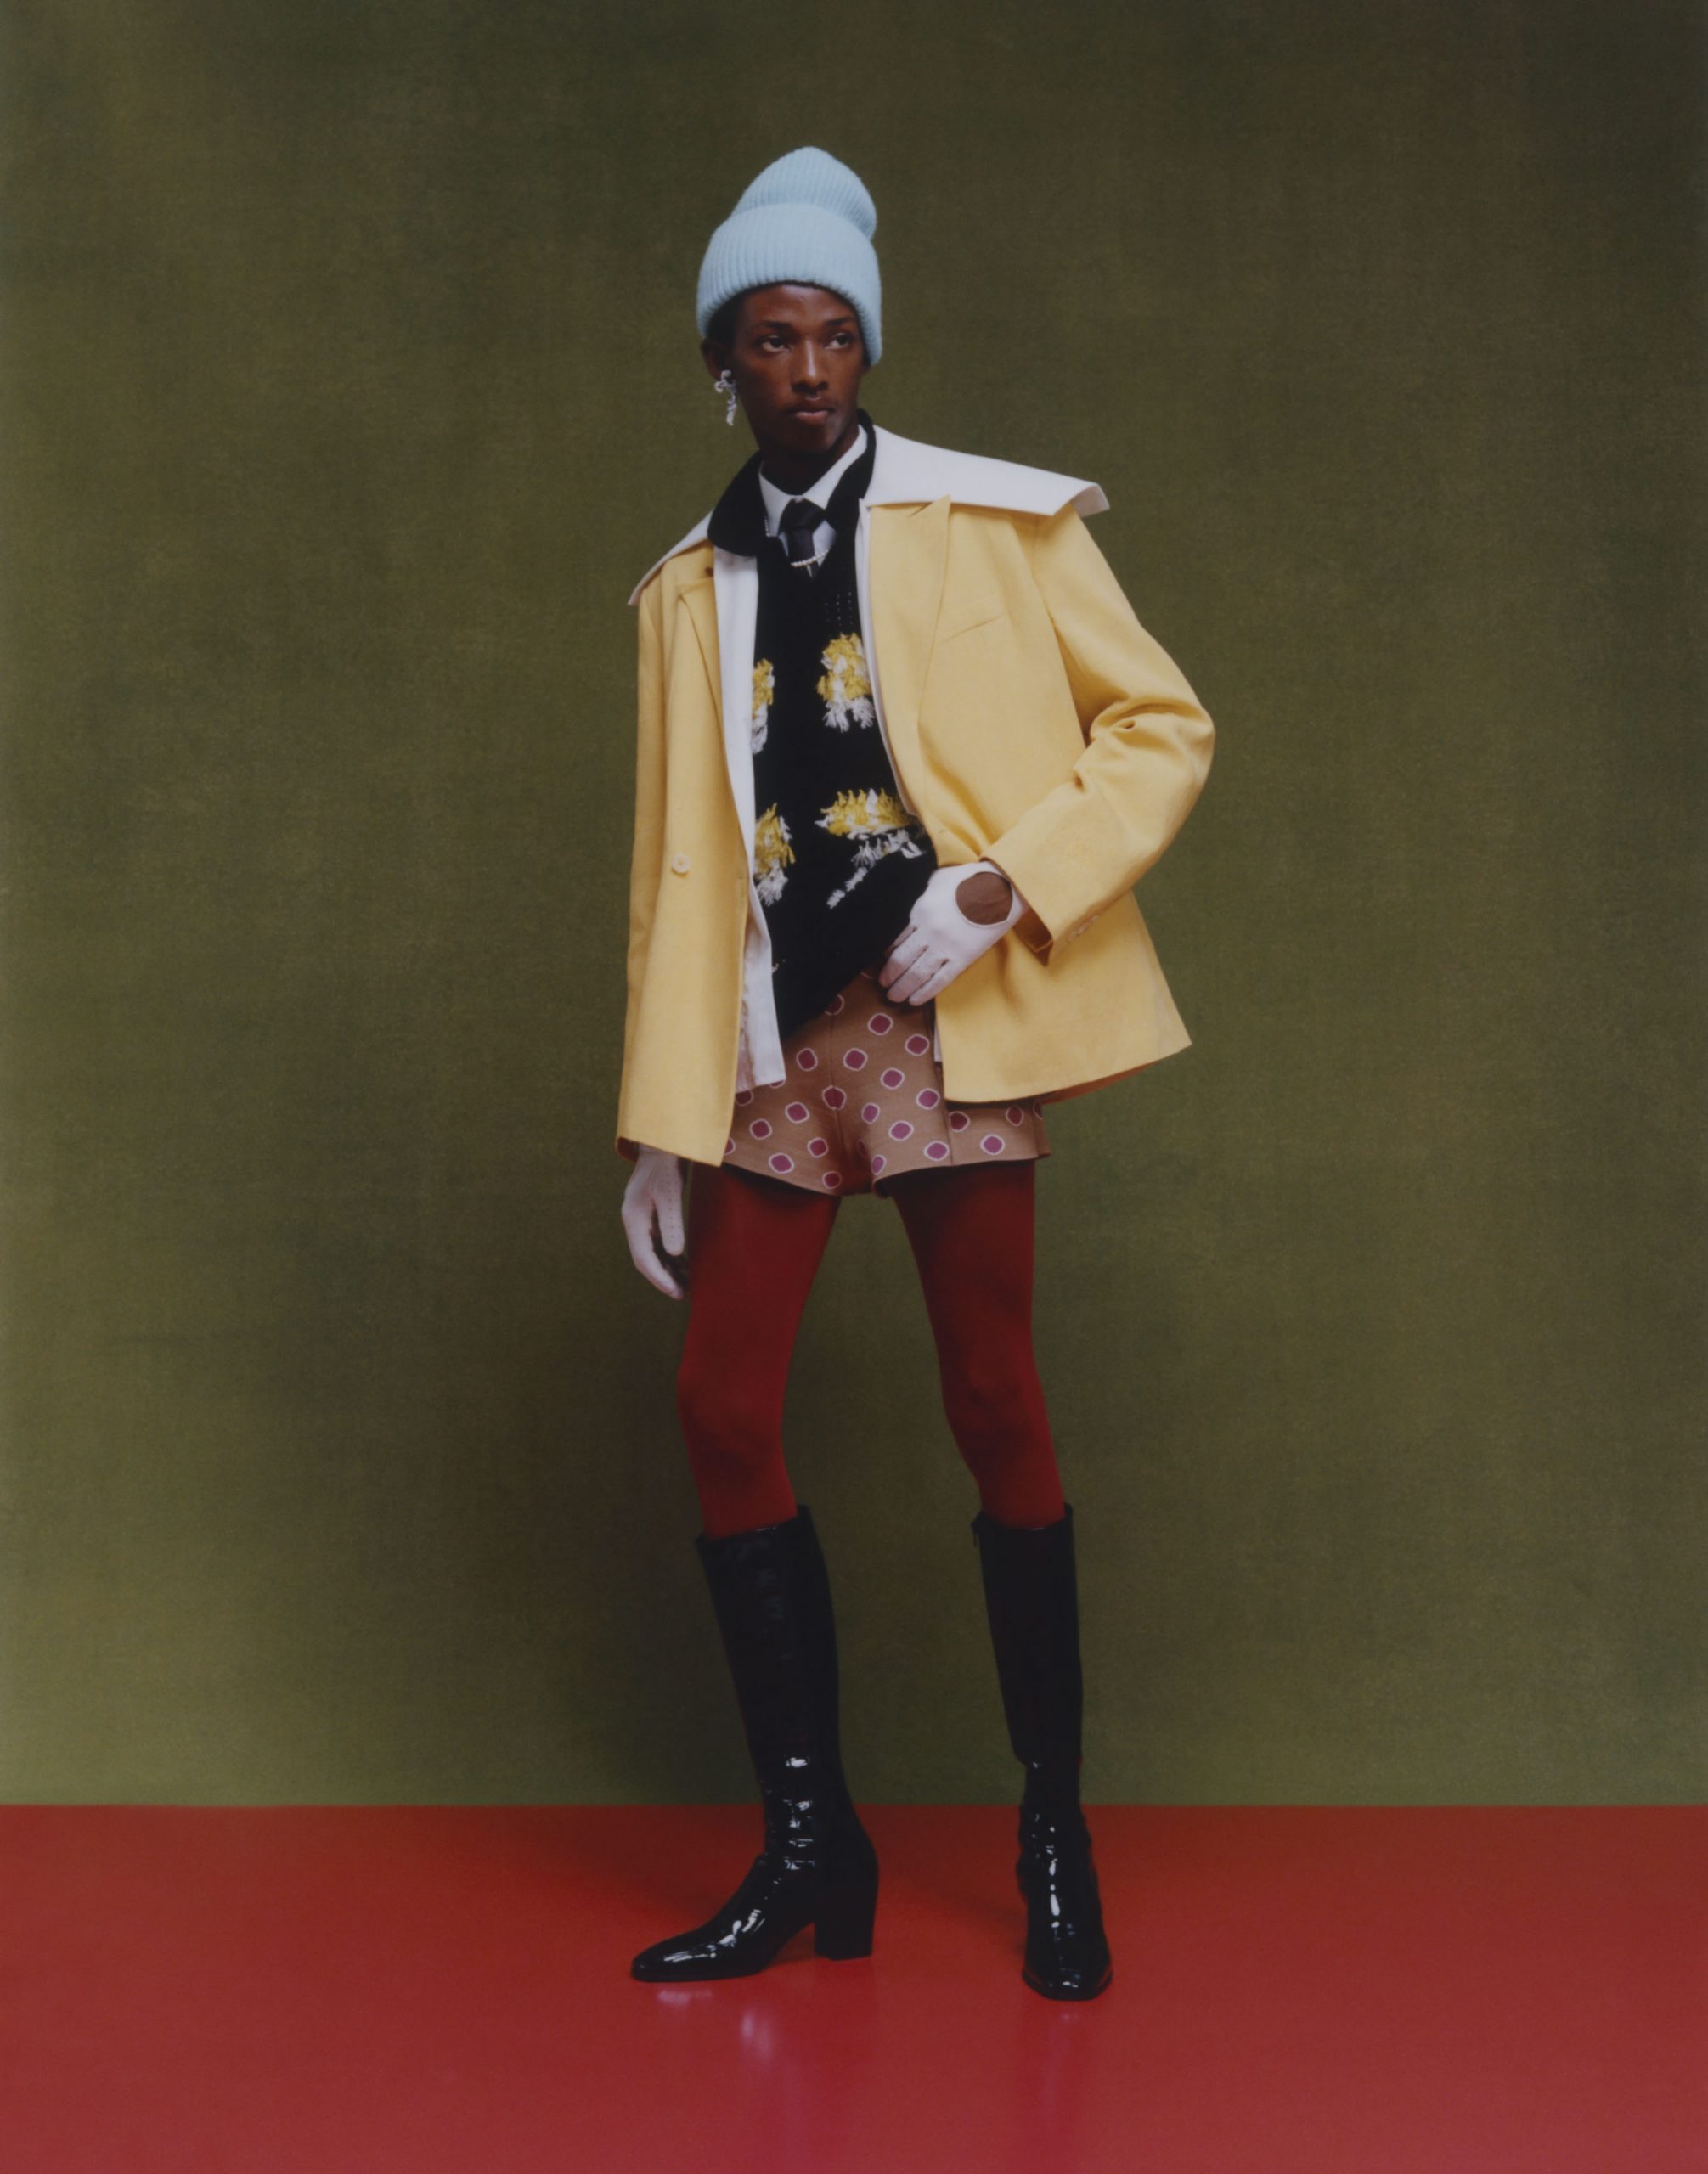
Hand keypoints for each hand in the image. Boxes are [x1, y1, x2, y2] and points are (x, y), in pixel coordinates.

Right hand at [622, 1145, 686, 1297]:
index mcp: (634, 1219)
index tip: (676, 1292)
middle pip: (644, 1259)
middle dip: (662, 1278)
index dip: (659, 1278)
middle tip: (682, 1294)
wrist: (662, 1142)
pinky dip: (669, 1256)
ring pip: (650, 1253)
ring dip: (666, 1269)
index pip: (643, 1258)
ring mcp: (641, 1219)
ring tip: (685, 1285)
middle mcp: (634, 1222)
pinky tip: (683, 1264)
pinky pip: (657, 1243)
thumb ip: (672, 1223)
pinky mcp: (650, 1215)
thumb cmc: (666, 1166)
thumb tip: (675, 1253)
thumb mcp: (670, 1193)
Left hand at [879, 861, 1026, 1006]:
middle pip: (902, 960)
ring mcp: (945, 947)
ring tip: (894, 997)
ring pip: (917, 974)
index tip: (882, 964)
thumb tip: (914, 898)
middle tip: (883, 985)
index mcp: (920, 911)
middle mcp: (928, 932)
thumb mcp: (938, 879)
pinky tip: (915, 1000)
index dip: (887, 955)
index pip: (896, 939)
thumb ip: (923, 893)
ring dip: (903, 988)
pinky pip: (940, 980)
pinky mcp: (963, 958)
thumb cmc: (969, 880)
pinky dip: (925, 992)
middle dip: (890, 975)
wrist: (1001, 889)